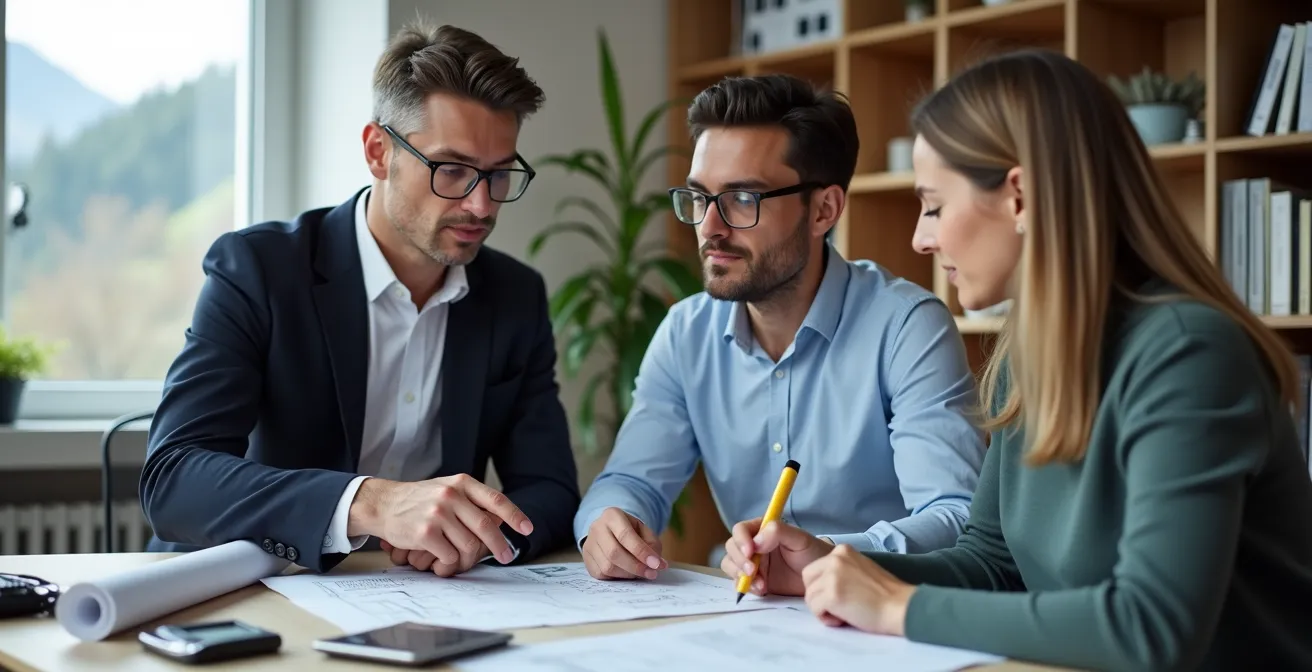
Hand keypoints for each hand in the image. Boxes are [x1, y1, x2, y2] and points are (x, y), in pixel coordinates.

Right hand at [350, 474, 531, 574]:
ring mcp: (438, 513)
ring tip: (458, 556)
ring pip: (469, 545)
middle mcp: (451, 495)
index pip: (496, 500)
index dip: (515, 516)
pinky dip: (448, 561)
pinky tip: (440, 556)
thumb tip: (501, 520)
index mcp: (461, 483)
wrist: (383, 504)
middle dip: (500, 545)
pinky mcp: (425, 532)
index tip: (527, 529)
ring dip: (466, 556)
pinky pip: (449, 555)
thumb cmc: (419, 500)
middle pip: (486, 526)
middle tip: (506, 556)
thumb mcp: (447, 488)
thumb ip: (471, 500)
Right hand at [581, 507, 667, 579]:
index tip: (657, 564)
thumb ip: (652, 545)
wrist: (611, 531)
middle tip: (652, 573)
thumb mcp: (644, 531)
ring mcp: (588, 544)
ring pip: (607, 567)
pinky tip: (627, 573)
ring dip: (628, 574)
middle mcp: (597, 527)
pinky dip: (617, 577)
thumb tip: (657, 565)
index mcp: (612, 515)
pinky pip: (601, 574)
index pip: (626, 535)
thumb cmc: (631, 531)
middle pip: (614, 553)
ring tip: (641, 573)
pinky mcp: (586, 559)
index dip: (642, 552)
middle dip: (636, 566)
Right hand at [720, 518, 833, 596]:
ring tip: (761, 584)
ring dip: (740, 574)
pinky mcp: (754, 581)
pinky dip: (747, 587)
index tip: (751, 552)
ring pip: (731, 565)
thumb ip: (778, 532)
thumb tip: (756, 541)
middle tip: (753, 571)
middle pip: (731, 548)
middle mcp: (753, 545)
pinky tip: (762, 590)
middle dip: (739, 560)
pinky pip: (740, 583)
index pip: (740, 530)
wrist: (820, 578)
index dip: (741, 540)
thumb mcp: (800, 539)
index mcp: (761, 530)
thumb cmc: (813, 554)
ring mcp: (752, 564)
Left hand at [801, 544, 915, 635]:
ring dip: (823, 609)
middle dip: (818, 595)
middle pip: (808, 579)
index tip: (842, 595)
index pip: (816, 568)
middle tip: (838, 606)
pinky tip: (843, 619)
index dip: (823, 586)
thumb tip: (823, 583)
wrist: (901, 607)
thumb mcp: (861, 569)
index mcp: (842, 551)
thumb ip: (841, 570)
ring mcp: (832, 576)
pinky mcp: (832, 595)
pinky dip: (826, 619)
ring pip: (810, 596)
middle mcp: (835, 558)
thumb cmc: (885, 594)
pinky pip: (814, 609)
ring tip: (844, 613)